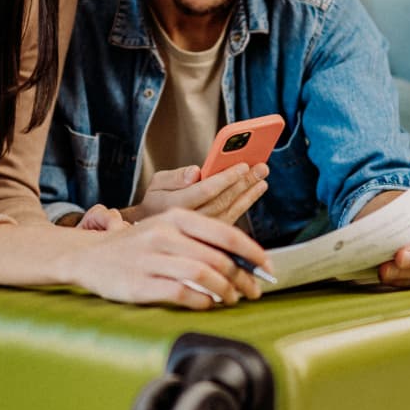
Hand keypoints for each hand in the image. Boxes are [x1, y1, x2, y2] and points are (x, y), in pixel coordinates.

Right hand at [70, 209, 273, 308]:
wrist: (89, 256)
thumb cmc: (137, 245)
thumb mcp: (166, 229)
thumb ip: (200, 239)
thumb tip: (243, 260)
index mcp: (176, 218)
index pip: (226, 234)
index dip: (252, 252)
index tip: (267, 267)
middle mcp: (164, 235)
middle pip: (218, 258)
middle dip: (243, 278)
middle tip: (253, 291)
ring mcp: (150, 259)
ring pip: (203, 275)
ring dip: (225, 291)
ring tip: (232, 299)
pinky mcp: (139, 284)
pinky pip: (181, 293)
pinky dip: (201, 301)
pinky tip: (207, 304)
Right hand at [123, 163, 269, 226]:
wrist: (147, 240)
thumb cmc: (154, 206)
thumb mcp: (156, 185)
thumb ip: (174, 177)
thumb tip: (195, 173)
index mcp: (173, 206)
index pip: (205, 190)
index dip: (226, 178)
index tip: (243, 165)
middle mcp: (188, 223)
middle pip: (221, 201)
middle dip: (244, 183)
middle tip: (261, 168)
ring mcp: (200, 236)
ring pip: (229, 214)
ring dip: (248, 195)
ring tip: (262, 179)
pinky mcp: (209, 244)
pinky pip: (230, 224)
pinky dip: (245, 206)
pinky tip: (254, 193)